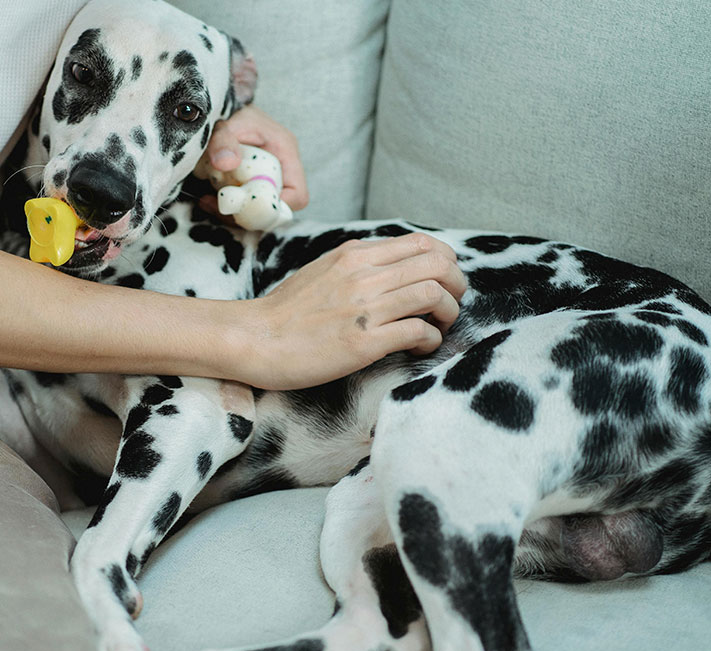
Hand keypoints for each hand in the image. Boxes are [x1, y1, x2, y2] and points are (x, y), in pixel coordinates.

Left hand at [201, 105, 308, 213]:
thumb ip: (223, 141)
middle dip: (250, 215)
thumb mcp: (225, 123)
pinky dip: (227, 207)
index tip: (248, 208)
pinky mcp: (252, 182)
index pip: (298, 195)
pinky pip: (246, 204)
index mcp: (285, 151)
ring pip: (260, 210)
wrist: (224, 107)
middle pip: (278, 208)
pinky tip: (207, 199)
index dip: (277, 209)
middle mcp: (281, 168)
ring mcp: (267, 177)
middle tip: (223, 208)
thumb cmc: (230, 112)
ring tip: (209, 202)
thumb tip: (226, 163)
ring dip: (235, 213)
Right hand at [233, 232, 466, 389]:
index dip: (446, 262)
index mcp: (355, 255)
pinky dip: (430, 339)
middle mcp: (363, 275)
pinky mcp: (364, 342)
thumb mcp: (323, 270)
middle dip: (456, 285)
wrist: (254, 339)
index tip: (443, 280)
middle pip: (438, 265)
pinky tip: (418, 346)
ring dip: (448, 313)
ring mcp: (364, 308)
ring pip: (434, 295)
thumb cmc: (286, 312)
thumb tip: (393, 266)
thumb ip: (358, 264)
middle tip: (449, 304)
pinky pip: (418, 332)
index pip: (423, 243)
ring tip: (437, 326)